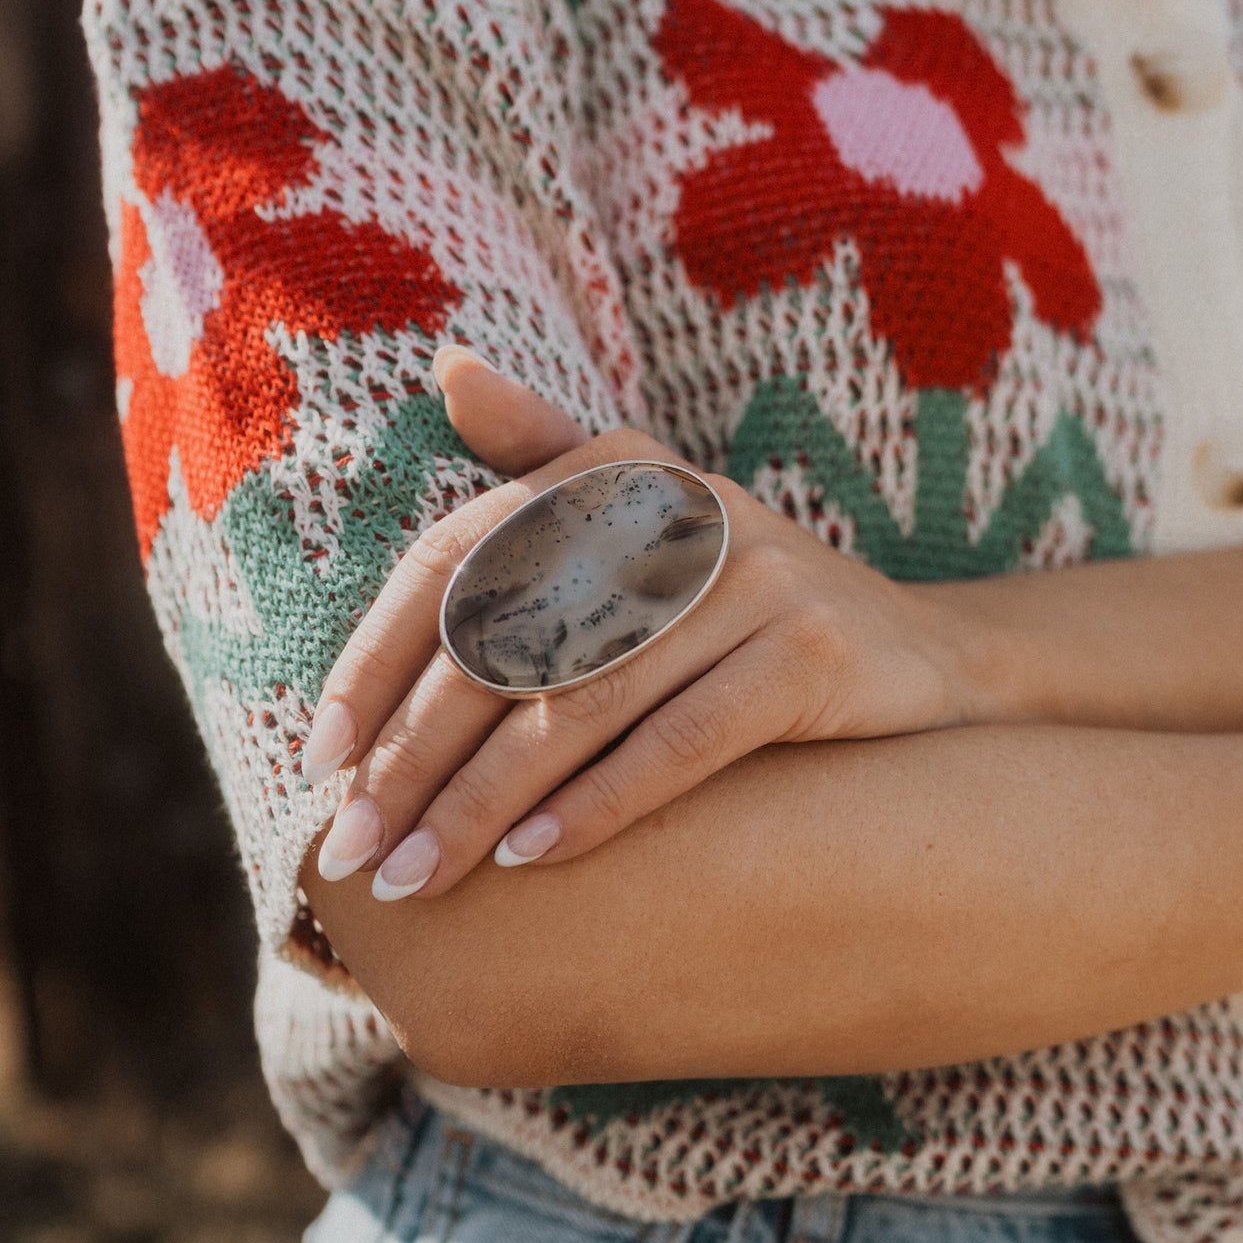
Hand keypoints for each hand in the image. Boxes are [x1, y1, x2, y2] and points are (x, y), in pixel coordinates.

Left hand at [299, 351, 986, 900]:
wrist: (925, 659)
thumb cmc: (742, 607)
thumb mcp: (647, 525)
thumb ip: (544, 452)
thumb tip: (446, 366)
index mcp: (613, 469)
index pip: (457, 562)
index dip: (376, 660)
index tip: (317, 761)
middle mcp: (676, 506)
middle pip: (505, 641)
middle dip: (416, 758)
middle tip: (356, 850)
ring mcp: (749, 574)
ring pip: (579, 702)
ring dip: (484, 802)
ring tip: (420, 876)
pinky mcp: (809, 650)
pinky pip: (678, 740)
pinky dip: (597, 804)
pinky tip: (530, 861)